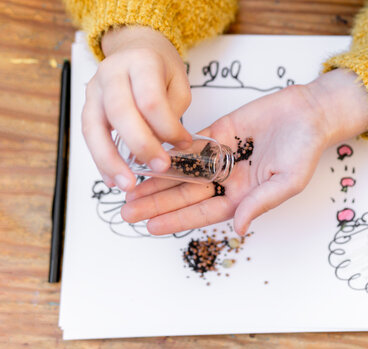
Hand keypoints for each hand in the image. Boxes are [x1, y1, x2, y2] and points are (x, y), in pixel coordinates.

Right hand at [82, 26, 191, 191]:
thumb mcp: (179, 83)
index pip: (151, 99)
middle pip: (120, 112)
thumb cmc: (160, 68)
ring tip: (126, 184)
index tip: (184, 143)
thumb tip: (168, 146)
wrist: (135, 48)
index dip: (168, 126)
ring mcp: (94, 90)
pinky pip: (88, 136)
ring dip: (110, 160)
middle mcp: (111, 73)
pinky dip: (100, 160)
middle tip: (159, 167)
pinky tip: (111, 179)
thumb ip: (173, 112)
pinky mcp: (87, 106)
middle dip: (141, 145)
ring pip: (94, 127)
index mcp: (141, 62)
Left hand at [121, 69, 367, 234]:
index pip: (203, 212)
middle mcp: (228, 179)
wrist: (308, 112)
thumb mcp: (287, 182)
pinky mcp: (219, 133)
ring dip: (158, 180)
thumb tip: (239, 229)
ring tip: (130, 189)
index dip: (177, 220)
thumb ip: (260, 204)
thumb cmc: (304, 149)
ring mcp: (222, 156)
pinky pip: (191, 146)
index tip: (151, 227)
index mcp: (243, 196)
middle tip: (127, 211)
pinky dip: (170, 153)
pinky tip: (148, 158)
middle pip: (186, 194)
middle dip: (158, 203)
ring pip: (183, 171)